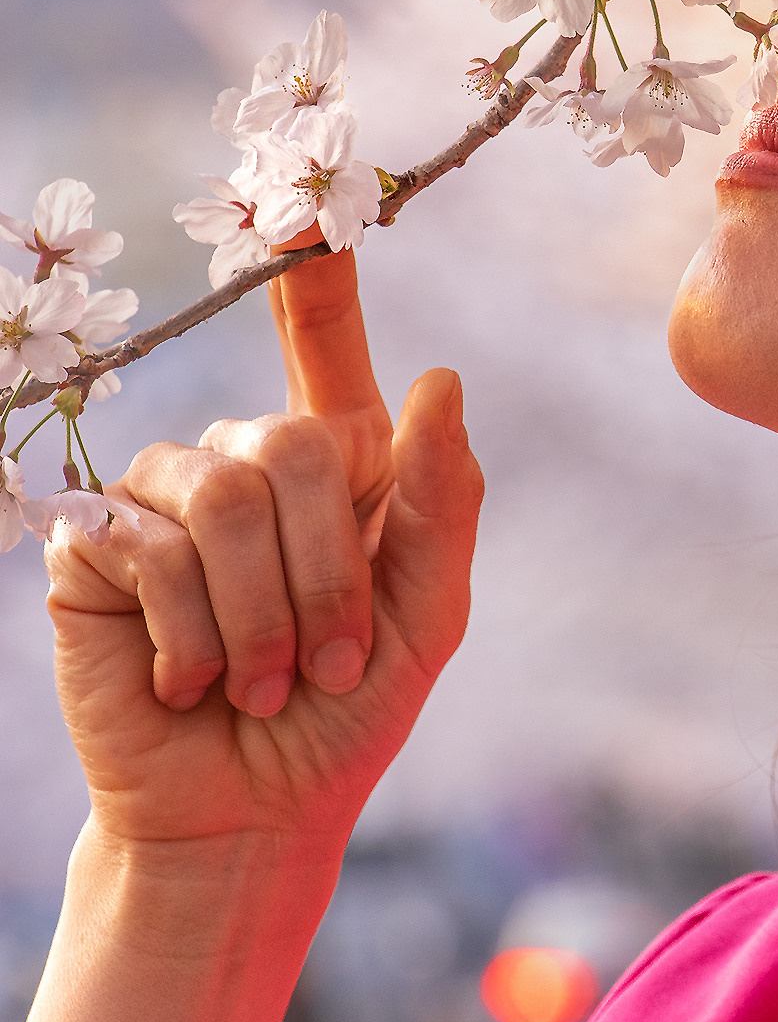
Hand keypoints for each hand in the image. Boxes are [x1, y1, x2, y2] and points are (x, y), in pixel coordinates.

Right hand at [43, 246, 484, 858]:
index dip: (319, 279)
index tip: (316, 207)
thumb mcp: (424, 619)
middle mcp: (243, 467)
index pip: (324, 350)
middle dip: (327, 573)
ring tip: (257, 685)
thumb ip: (438, 504)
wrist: (251, 814)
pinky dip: (193, 635)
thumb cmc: (341, 718)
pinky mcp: (95, 550)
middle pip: (292, 443)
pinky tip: (190, 684)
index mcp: (335, 471)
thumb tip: (438, 380)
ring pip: (224, 495)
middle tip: (324, 664)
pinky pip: (152, 548)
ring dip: (259, 616)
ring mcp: (162, 503)